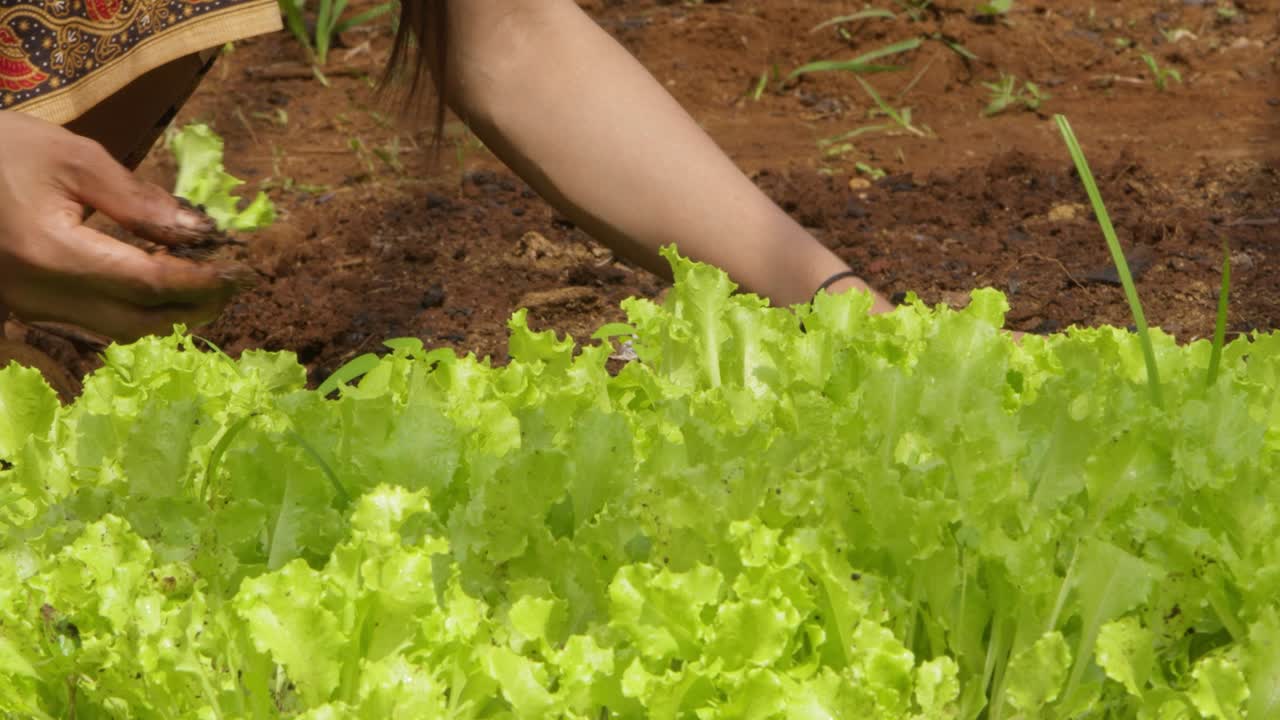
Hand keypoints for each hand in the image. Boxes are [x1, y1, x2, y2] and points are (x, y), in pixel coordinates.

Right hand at [0, 111, 248, 340]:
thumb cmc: (0, 149)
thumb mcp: (73, 158)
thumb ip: (139, 201)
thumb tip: (201, 233)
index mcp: (54, 254)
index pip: (150, 283)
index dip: (203, 280)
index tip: (243, 267)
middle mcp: (42, 295)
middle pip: (141, 322)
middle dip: (196, 307)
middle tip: (237, 282)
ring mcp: (31, 307)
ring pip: (120, 331)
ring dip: (172, 315)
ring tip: (210, 285)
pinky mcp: (29, 306)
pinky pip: (96, 322)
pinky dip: (139, 309)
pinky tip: (164, 284)